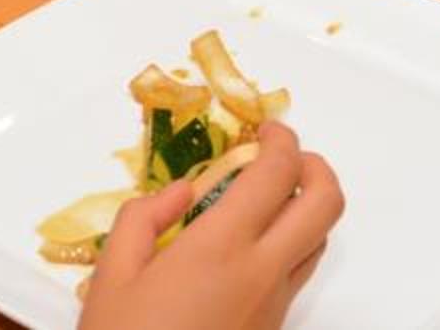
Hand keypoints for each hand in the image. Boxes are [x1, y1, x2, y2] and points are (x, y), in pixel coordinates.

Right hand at [76, 126, 343, 329]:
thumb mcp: (112, 275)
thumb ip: (145, 217)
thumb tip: (181, 190)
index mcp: (222, 248)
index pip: (279, 172)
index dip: (281, 138)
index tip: (266, 129)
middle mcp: (262, 272)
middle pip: (327, 203)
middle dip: (315, 165)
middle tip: (284, 156)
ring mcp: (274, 304)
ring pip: (320, 240)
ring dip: (307, 205)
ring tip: (268, 197)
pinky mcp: (273, 328)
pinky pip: (299, 272)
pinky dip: (291, 242)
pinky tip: (252, 244)